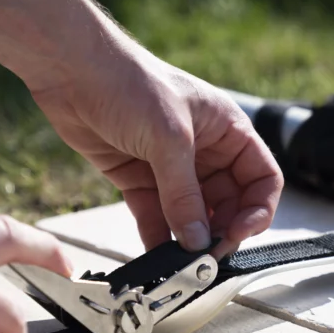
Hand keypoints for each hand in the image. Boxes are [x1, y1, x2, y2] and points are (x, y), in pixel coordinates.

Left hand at [28, 42, 283, 257]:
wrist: (71, 69)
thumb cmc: (130, 82)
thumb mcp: (168, 139)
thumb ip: (184, 194)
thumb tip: (198, 241)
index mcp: (228, 131)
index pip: (262, 178)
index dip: (257, 209)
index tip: (238, 232)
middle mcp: (206, 152)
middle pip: (230, 204)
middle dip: (221, 231)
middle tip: (205, 256)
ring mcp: (173, 168)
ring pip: (193, 216)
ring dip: (189, 241)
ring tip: (180, 263)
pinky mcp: (140, 179)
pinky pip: (157, 218)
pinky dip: (158, 238)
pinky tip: (154, 256)